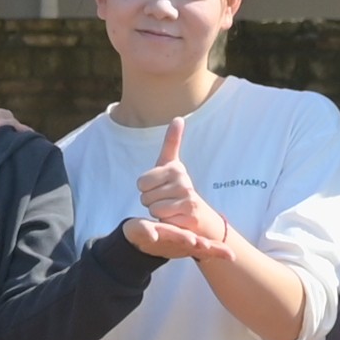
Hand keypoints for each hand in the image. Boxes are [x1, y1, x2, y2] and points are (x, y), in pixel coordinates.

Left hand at [126, 120, 226, 259]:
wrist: (198, 214)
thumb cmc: (177, 187)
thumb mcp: (171, 163)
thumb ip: (172, 141)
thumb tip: (179, 118)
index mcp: (174, 167)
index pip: (141, 182)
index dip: (146, 189)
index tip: (159, 187)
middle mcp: (183, 180)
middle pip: (145, 196)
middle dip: (151, 201)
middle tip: (166, 200)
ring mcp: (187, 196)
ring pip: (153, 207)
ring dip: (158, 212)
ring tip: (170, 208)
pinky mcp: (189, 212)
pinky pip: (162, 217)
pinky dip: (165, 220)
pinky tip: (175, 217)